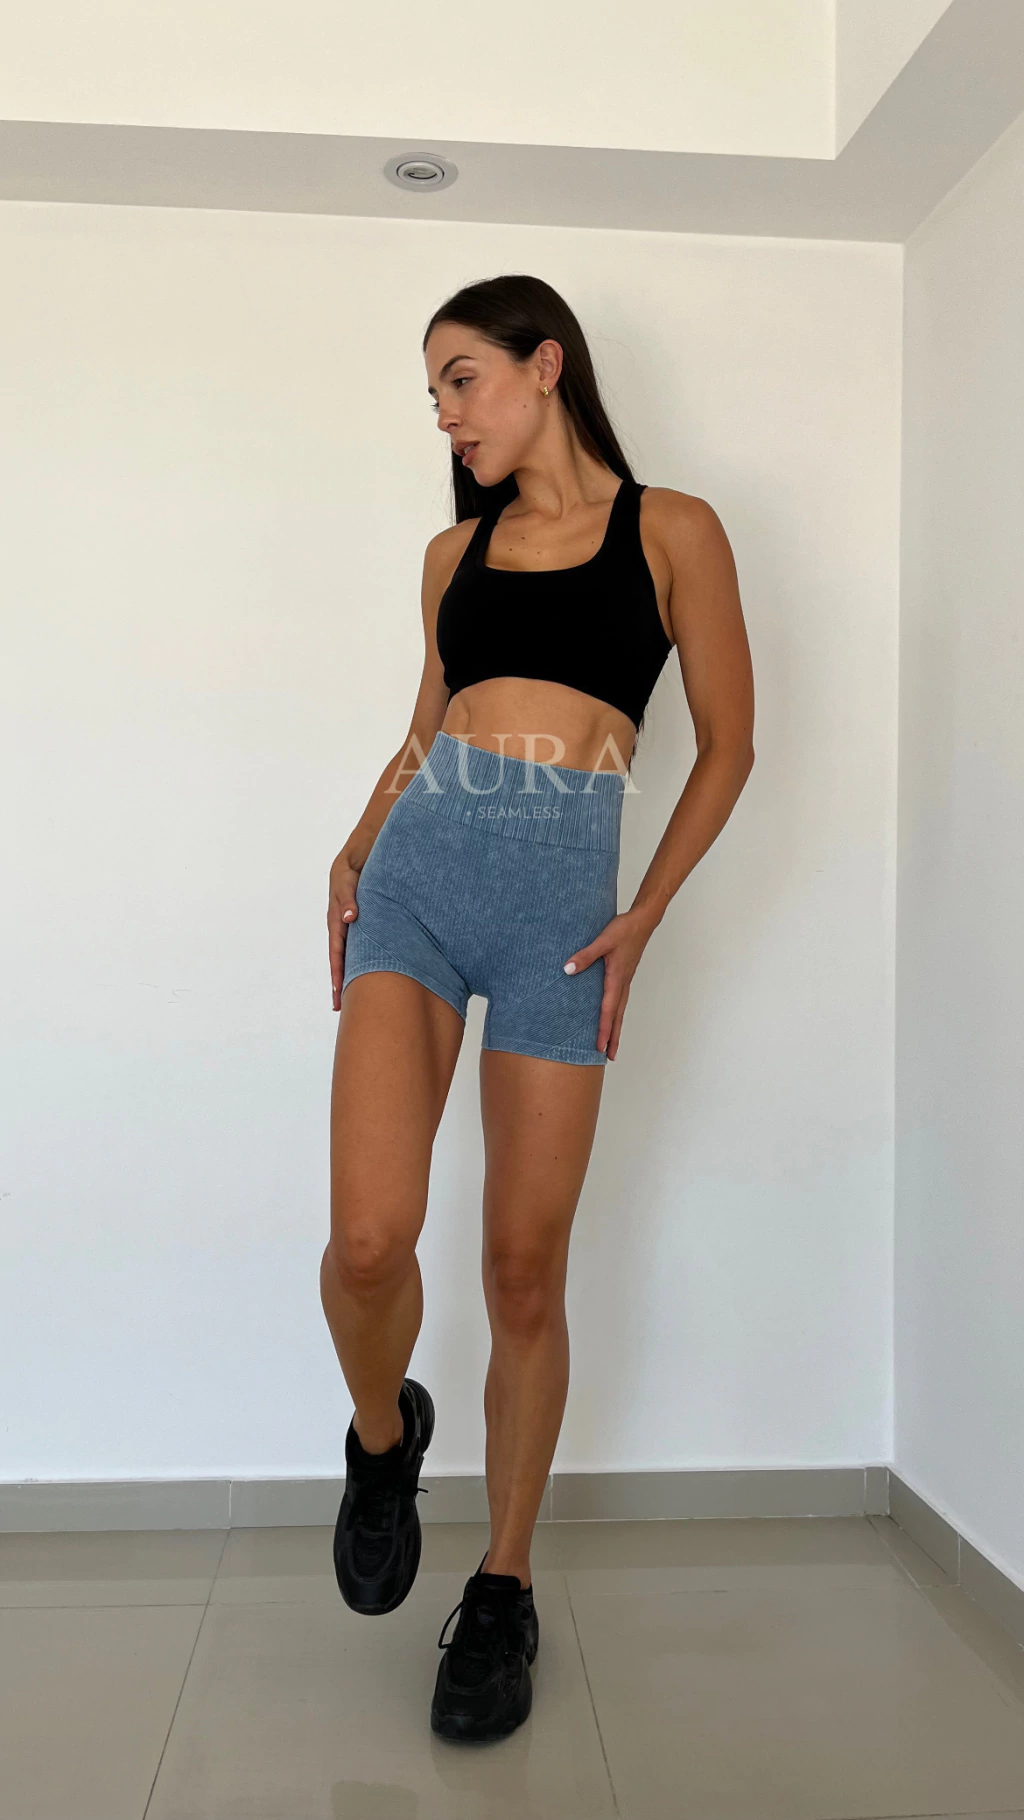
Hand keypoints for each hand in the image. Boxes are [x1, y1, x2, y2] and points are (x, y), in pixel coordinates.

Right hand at [327, 848, 361, 1010]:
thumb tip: (349, 917)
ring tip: (351, 999)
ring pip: (348, 958)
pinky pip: (357, 950)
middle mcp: (341, 931)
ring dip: (349, 977)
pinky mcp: (357, 928)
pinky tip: (366, 975)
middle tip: (340, 1008)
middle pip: (339, 962)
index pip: (336, 954)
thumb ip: (348, 900)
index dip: (337, 973)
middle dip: (339, 984)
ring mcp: (348, 931)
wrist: (352, 864)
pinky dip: (359, 963)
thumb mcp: (348, 885)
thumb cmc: (350, 876)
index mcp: (336, 924)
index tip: (337, 991)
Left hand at [562, 907, 657, 1061]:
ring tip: (612, 1044)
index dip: (603, 1030)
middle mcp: (623, 983)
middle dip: (613, 1037)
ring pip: (620, 1010)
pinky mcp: (625, 975)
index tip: (600, 1047)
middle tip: (610, 1057)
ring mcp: (625, 980)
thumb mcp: (603, 940)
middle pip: (617, 1016)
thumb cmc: (624, 929)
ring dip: (616, 1028)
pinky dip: (616, 1013)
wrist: (643, 920)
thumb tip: (567, 970)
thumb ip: (585, 955)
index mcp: (616, 978)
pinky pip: (620, 1000)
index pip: (608, 1010)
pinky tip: (612, 1016)